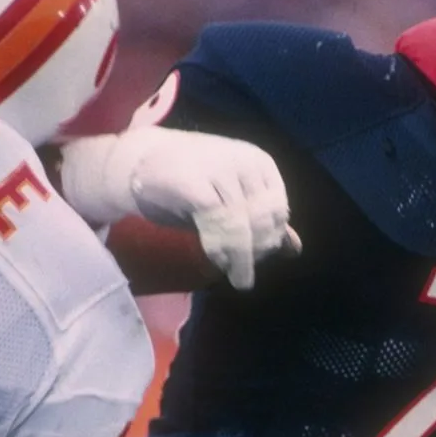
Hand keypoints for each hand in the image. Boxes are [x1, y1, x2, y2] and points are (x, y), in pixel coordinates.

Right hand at [127, 129, 300, 290]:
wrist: (141, 162)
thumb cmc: (192, 182)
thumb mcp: (234, 200)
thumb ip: (262, 222)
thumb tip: (295, 249)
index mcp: (260, 162)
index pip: (279, 210)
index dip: (272, 239)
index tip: (258, 258)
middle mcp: (244, 162)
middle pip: (262, 220)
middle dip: (257, 251)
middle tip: (244, 271)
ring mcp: (220, 169)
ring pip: (241, 225)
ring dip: (241, 256)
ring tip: (236, 274)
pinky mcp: (193, 183)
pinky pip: (217, 224)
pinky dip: (220, 248)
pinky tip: (218, 260)